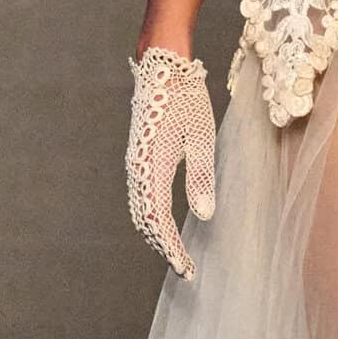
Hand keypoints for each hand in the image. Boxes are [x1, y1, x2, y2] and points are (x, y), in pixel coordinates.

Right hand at [126, 46, 215, 278]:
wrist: (161, 68)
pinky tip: (163, 225)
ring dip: (155, 234)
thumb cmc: (186, 99)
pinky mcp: (137, 156)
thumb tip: (203, 215)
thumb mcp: (202, 137)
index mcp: (151, 167)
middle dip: (164, 247)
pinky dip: (150, 217)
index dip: (172, 248)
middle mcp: (137, 168)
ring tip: (177, 255)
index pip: (159, 220)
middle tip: (186, 270)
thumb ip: (201, 177)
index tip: (188, 269)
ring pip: (139, 209)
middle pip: (145, 220)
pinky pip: (139, 196)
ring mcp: (134, 162)